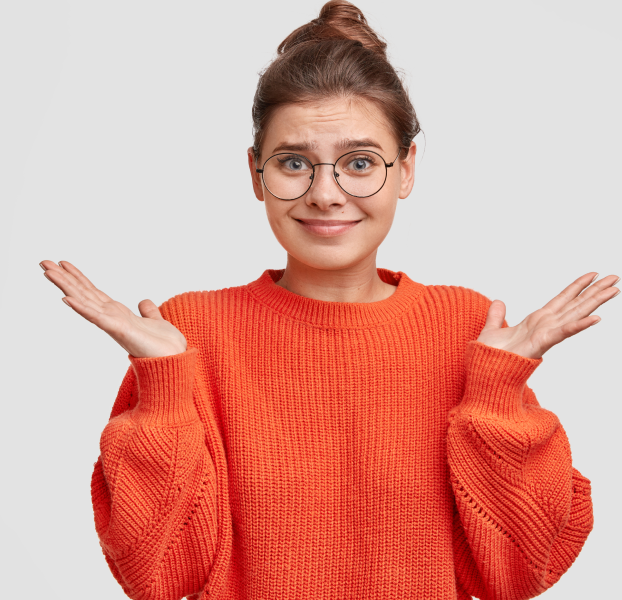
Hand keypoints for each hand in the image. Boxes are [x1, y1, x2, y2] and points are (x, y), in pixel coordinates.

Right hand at [40, 260, 187, 358]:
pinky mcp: (117, 330)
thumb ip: (148, 312)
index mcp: (117, 313)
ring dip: (65, 286)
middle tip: (44, 262)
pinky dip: (81, 308)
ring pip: (83, 300)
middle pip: (82, 292)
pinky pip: (96, 317)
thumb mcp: (156, 321)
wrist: (173, 360)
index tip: (63, 263)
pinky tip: (66, 298)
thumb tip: (144, 302)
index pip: (92, 291)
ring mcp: (111, 323)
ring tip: (48, 272)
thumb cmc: (163, 345)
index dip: (78, 277)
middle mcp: (110, 316)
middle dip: (63, 277)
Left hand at [476, 272, 619, 359]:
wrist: (484, 372)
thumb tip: (498, 302)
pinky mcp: (542, 343)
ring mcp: (546, 334)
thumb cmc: (490, 357)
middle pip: (576, 304)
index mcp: (537, 320)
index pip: (562, 299)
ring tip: (613, 290)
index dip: (577, 286)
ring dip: (595, 302)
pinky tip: (596, 318)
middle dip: (595, 291)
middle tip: (614, 277)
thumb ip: (496, 316)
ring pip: (575, 314)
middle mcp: (546, 325)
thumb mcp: (492, 329)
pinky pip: (563, 332)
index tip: (593, 274)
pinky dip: (579, 325)